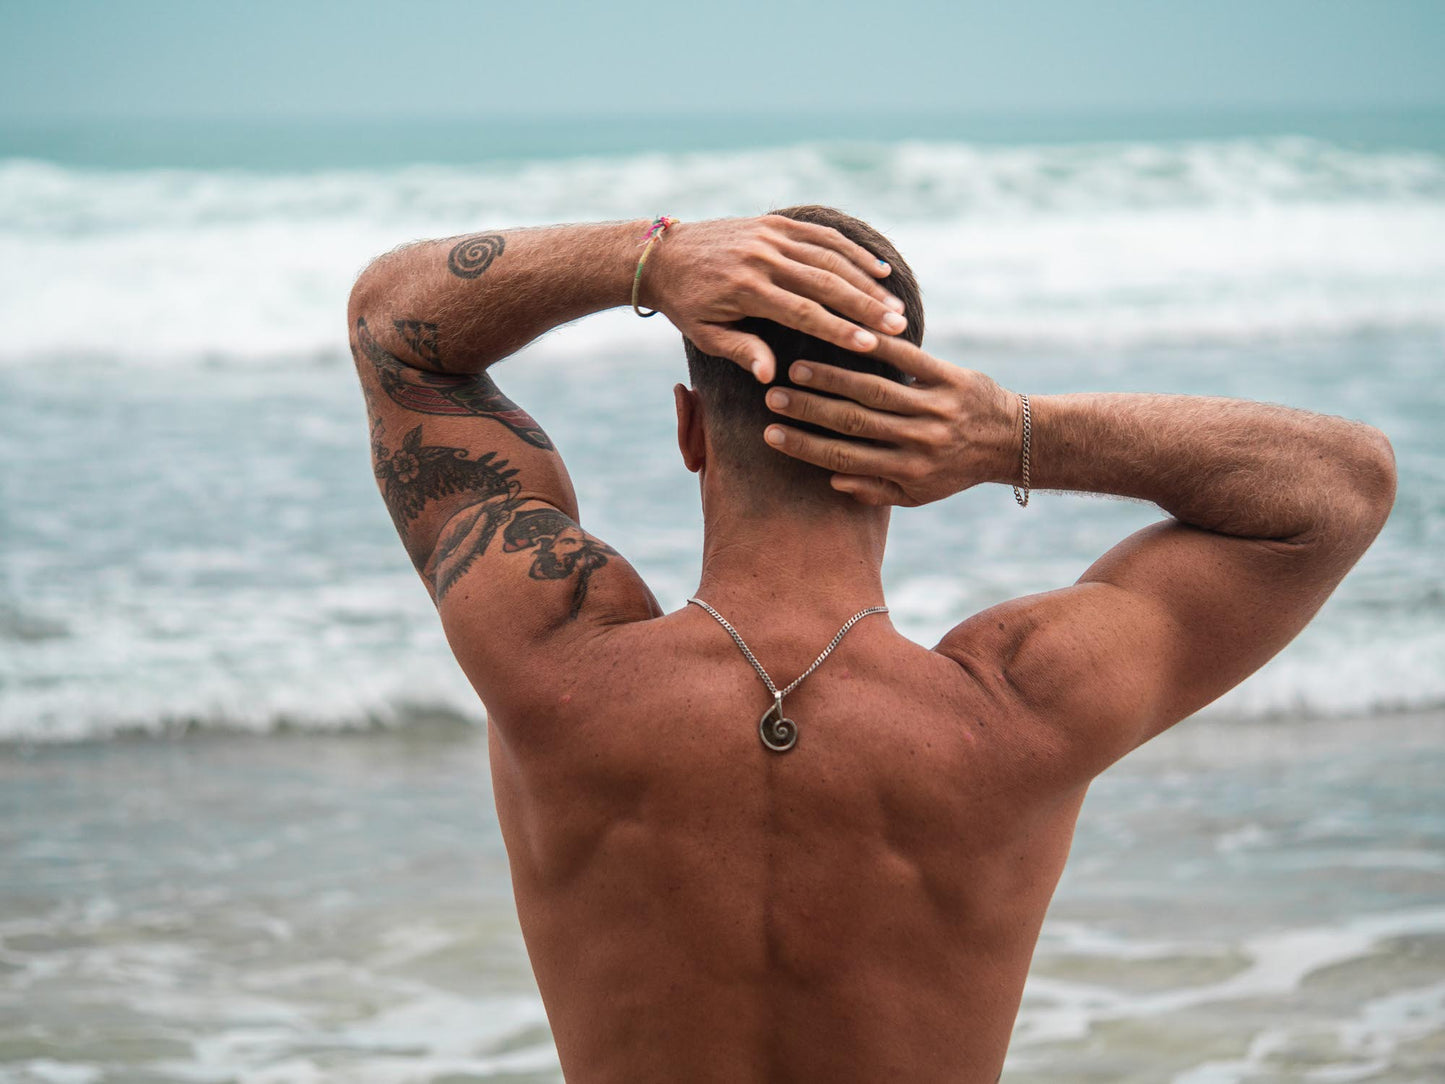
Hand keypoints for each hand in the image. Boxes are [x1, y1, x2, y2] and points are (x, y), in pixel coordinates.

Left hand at [644, 215, 908, 382]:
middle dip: (865, 306)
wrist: (662, 254)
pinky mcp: (775, 222)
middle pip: (825, 282)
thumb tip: (773, 378)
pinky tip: (877, 270)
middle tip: (898, 327)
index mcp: (746, 289)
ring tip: (894, 306)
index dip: (839, 330)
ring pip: (829, 257)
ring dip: (866, 281)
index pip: (803, 312)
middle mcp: (762, 256)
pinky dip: (852, 251)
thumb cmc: (686, 305)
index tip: (870, 346)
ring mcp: (770, 235)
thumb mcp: (705, 335)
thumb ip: (741, 351)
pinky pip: (821, 235)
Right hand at [760, 335, 1021, 505]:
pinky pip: (911, 360)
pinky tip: (850, 336)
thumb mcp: (918, 495)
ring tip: (798, 369)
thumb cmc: (955, 470)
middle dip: (809, 410)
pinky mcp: (952, 379)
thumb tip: (833, 480)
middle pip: (853, 422)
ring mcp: (937, 408)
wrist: (1012, 441)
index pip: (844, 457)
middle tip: (773, 397)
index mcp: (908, 471)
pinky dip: (880, 348)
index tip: (771, 434)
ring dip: (833, 378)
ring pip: (875, 390)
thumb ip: (876, 491)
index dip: (805, 446)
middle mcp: (921, 441)